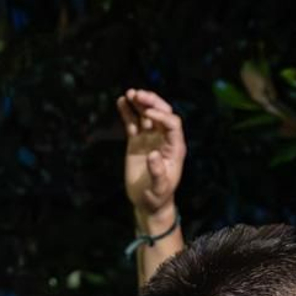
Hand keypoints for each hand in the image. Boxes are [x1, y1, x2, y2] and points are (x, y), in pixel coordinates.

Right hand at [118, 88, 185, 218]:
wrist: (148, 202)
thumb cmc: (157, 197)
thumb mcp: (159, 188)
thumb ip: (158, 173)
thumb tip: (153, 153)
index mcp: (175, 148)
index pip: (172, 124)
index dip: (161, 116)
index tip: (147, 113)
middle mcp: (164, 139)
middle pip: (162, 113)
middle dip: (152, 102)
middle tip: (138, 94)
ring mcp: (150, 138)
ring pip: (146, 115)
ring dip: (139, 103)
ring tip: (129, 94)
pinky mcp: (137, 141)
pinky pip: (133, 123)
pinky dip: (128, 112)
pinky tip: (121, 102)